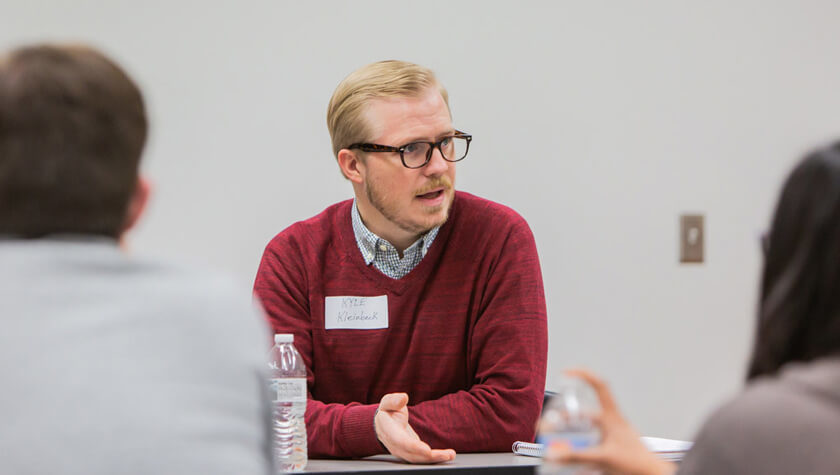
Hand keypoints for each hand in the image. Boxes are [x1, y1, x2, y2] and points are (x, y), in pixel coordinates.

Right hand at [374, 392, 455, 463]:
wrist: (382, 425)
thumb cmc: (387, 412)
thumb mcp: (387, 402)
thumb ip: (393, 400)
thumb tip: (404, 398)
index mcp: (389, 432)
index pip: (401, 442)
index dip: (413, 447)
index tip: (427, 449)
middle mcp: (396, 446)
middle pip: (412, 455)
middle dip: (429, 457)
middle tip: (446, 455)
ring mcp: (403, 452)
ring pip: (418, 459)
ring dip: (435, 459)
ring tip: (450, 455)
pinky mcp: (411, 454)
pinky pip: (422, 458)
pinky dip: (434, 458)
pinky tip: (446, 456)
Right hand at [546, 369, 675, 474]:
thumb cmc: (638, 463)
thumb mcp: (602, 456)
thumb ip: (576, 455)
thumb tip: (554, 452)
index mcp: (612, 416)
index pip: (598, 386)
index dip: (583, 375)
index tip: (567, 373)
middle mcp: (611, 422)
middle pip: (585, 410)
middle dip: (566, 414)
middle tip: (552, 421)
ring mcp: (610, 434)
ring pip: (586, 427)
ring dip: (572, 432)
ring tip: (559, 440)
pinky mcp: (610, 446)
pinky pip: (589, 442)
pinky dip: (579, 447)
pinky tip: (573, 458)